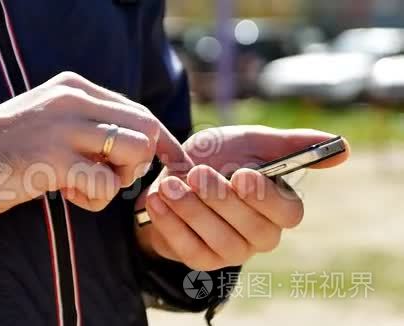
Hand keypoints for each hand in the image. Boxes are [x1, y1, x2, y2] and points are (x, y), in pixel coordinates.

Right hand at [0, 72, 189, 218]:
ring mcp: (63, 126)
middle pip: (146, 126)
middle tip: (110, 177)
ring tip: (83, 186)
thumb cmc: (0, 152)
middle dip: (140, 161)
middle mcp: (73, 98)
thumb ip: (88, 125)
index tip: (174, 161)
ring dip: (119, 180)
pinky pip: (106, 184)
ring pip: (135, 150)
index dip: (162, 139)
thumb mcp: (49, 123)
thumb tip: (135, 146)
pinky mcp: (53, 158)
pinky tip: (66, 196)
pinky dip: (96, 199)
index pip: (137, 109)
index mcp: (74, 87)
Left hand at [136, 126, 349, 270]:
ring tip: (170, 184)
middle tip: (197, 174)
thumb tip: (344, 149)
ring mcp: (231, 251)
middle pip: (252, 229)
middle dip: (221, 200)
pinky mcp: (202, 260)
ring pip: (219, 240)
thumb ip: (290, 145)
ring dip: (192, 211)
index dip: (265, 196)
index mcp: (279, 207)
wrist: (175, 174)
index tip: (242, 174)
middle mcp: (260, 235)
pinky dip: (171, 223)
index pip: (287, 213)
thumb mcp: (251, 142)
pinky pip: (188, 249)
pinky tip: (158, 199)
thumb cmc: (218, 157)